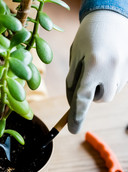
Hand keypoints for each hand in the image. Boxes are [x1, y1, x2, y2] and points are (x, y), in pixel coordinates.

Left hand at [66, 10, 127, 132]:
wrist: (112, 17)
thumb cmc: (87, 35)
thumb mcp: (75, 55)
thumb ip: (74, 79)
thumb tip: (74, 100)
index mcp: (94, 66)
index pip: (83, 98)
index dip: (76, 116)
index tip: (72, 131)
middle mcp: (112, 71)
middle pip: (99, 99)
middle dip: (89, 95)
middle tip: (82, 78)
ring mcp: (124, 70)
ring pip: (109, 94)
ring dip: (98, 89)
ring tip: (93, 69)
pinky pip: (116, 84)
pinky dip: (107, 82)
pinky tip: (103, 66)